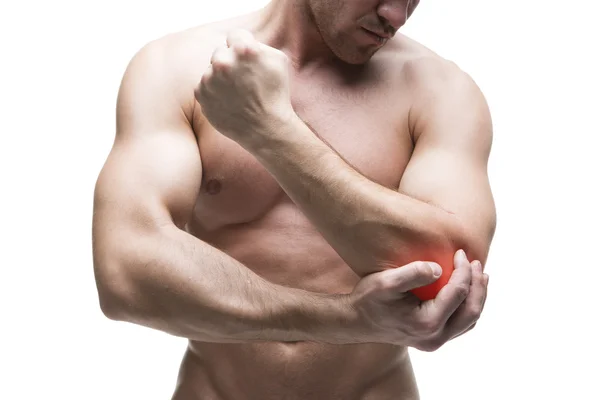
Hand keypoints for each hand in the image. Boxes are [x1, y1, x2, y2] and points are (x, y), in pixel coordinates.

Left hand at [194, 29, 293, 146]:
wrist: (266, 129)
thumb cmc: (276, 94)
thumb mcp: (279, 60)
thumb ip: (258, 44)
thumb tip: (242, 41)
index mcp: (243, 49)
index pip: (235, 35)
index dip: (244, 47)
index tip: (249, 61)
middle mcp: (223, 62)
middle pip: (220, 52)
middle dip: (230, 62)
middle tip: (243, 80)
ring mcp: (209, 79)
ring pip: (211, 70)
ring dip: (221, 78)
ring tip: (237, 94)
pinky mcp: (201, 95)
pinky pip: (204, 86)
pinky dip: (214, 92)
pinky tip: (229, 102)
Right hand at [349, 249, 488, 350]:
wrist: (356, 322)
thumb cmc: (368, 299)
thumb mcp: (385, 282)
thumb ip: (413, 273)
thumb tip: (439, 269)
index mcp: (426, 322)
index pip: (457, 293)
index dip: (463, 271)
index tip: (460, 252)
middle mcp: (434, 337)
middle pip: (471, 311)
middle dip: (478, 285)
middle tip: (477, 263)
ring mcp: (434, 341)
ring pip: (468, 321)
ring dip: (476, 297)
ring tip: (479, 276)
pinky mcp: (432, 339)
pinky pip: (459, 325)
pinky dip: (466, 306)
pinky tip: (464, 291)